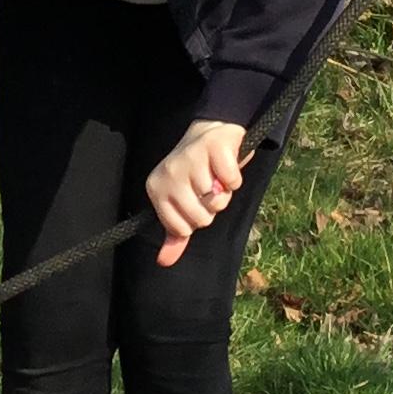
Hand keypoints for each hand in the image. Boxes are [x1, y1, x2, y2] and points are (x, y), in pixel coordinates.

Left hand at [144, 120, 249, 267]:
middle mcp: (169, 173)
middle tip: (209, 187)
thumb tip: (164, 261)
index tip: (196, 200)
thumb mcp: (181, 202)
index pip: (181, 228)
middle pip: (201, 218)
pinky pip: (232, 182)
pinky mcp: (214, 148)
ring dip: (225, 192)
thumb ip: (175, 233)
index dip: (196, 219)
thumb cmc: (196, 172)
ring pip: (218, 201)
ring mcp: (191, 159)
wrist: (211, 131)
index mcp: (157, 189)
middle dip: (212, 207)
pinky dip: (235, 178)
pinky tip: (227, 166)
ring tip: (217, 175)